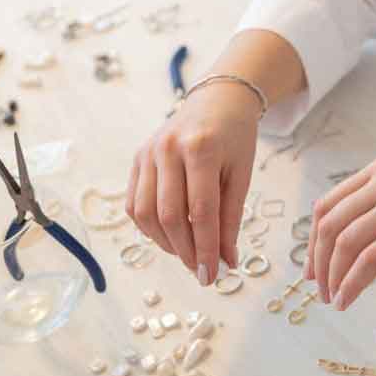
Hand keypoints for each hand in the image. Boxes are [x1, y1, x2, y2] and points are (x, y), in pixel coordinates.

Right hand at [126, 85, 260, 284]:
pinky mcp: (137, 160)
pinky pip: (135, 204)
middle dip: (186, 251)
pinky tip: (170, 236)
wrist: (216, 101)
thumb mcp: (241, 176)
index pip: (201, 211)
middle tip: (202, 272)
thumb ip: (231, 219)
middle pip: (169, 215)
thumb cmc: (235, 139)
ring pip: (146, 213)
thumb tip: (226, 262)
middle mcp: (168, 149)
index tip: (213, 275)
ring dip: (166, 243)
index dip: (206, 248)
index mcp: (201, 149)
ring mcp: (148, 153)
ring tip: (188, 254)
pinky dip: (149, 228)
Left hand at [306, 156, 375, 309]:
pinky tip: (347, 301)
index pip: (328, 204)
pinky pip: (369, 260)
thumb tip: (343, 245)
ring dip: (333, 277)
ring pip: (345, 242)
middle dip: (318, 262)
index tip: (314, 270)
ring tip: (333, 300)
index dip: (313, 242)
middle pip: (330, 223)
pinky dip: (352, 284)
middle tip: (319, 291)